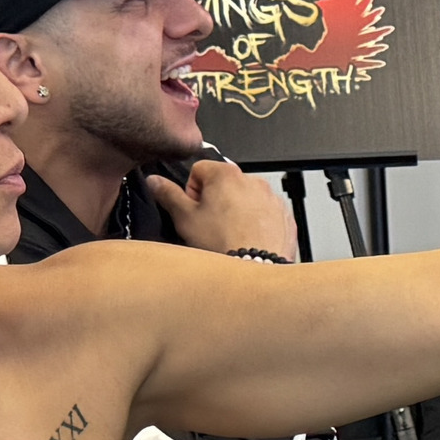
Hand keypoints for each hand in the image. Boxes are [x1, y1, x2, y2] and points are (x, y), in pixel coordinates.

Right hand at [145, 160, 299, 259]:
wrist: (257, 270)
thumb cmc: (224, 245)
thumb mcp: (185, 219)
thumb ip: (167, 195)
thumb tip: (155, 182)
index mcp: (225, 174)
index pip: (199, 169)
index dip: (192, 191)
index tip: (195, 209)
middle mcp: (252, 181)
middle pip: (224, 183)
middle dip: (215, 201)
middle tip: (210, 225)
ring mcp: (271, 198)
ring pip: (245, 199)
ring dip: (236, 211)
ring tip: (229, 235)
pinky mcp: (284, 216)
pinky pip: (265, 214)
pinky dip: (256, 223)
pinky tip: (247, 240)